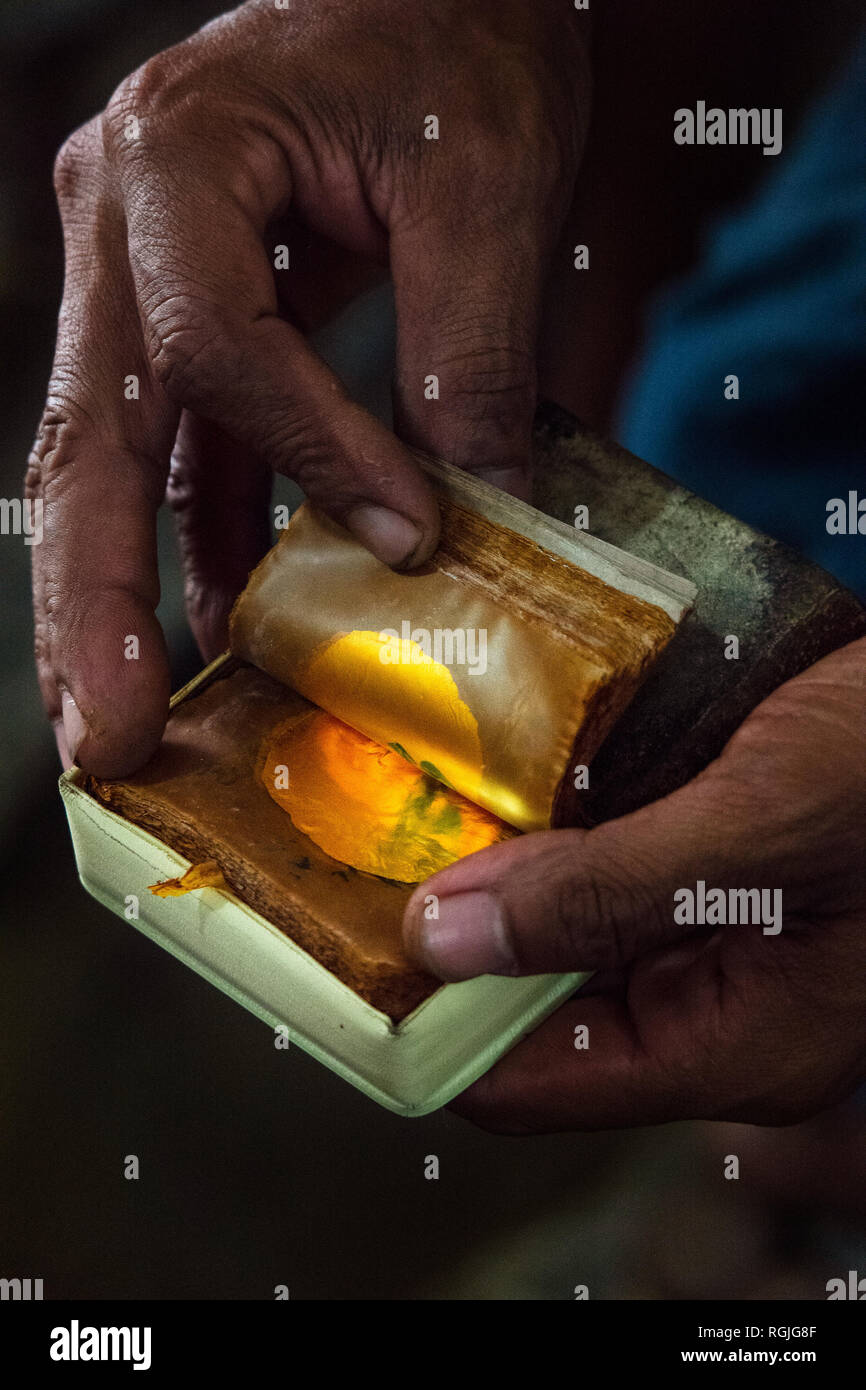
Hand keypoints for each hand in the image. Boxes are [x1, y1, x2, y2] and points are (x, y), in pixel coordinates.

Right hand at [27, 0, 589, 775]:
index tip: (409, 537)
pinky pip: (180, 456)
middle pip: (85, 441)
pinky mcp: (183, 324)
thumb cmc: (452, 32)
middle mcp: (119, 226)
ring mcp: (136, 280)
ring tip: (119, 728)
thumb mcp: (486, 176)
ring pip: (106, 467)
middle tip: (104, 739)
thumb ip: (471, 347)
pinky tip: (223, 635)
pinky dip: (202, 546)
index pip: (214, 347)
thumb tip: (475, 514)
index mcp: (173, 161)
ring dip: (117, 604)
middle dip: (92, 605)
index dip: (311, 457)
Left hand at [403, 638, 865, 1131]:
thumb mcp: (765, 824)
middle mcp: (722, 1009)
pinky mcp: (721, 878)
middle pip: (536, 1008)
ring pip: (565, 936)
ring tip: (418, 798)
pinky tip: (509, 773)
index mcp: (738, 1043)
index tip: (335, 948)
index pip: (531, 1083)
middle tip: (367, 842)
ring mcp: (724, 943)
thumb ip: (605, 894)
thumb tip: (439, 943)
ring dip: (499, 874)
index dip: (426, 1027)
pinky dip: (555, 832)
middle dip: (452, 936)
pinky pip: (608, 878)